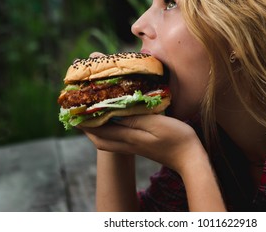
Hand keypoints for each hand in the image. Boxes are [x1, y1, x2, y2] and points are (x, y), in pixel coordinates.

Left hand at [80, 115, 206, 173]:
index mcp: (129, 138)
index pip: (99, 130)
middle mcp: (128, 144)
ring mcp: (134, 147)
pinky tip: (115, 120)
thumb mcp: (156, 124)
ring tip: (93, 114)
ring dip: (96, 128)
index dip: (86, 119)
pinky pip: (117, 139)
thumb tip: (112, 111)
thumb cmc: (177, 139)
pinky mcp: (140, 147)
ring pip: (106, 140)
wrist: (189, 158)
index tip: (76, 107)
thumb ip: (134, 118)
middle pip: (98, 139)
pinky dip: (109, 130)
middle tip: (81, 111)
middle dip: (86, 126)